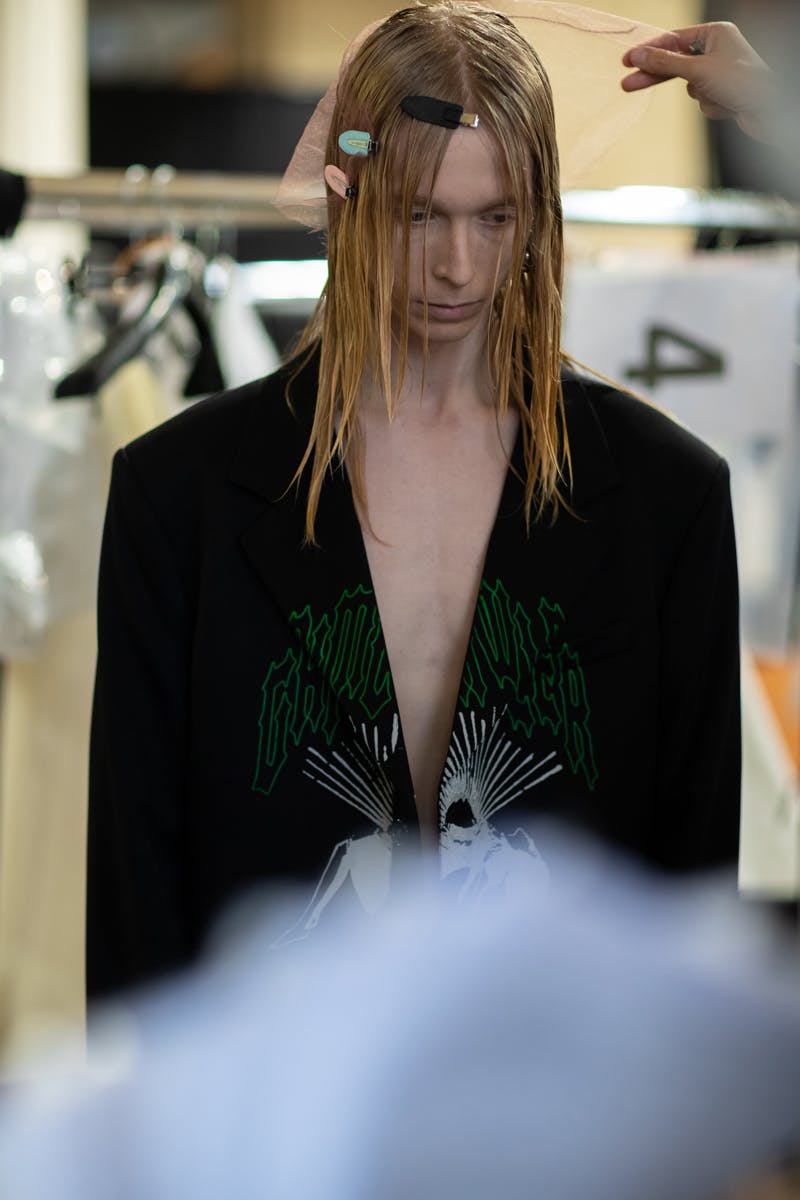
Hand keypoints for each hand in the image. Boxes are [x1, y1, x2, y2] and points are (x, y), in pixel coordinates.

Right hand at [621, 22, 775, 142]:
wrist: (769, 110)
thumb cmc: (743, 82)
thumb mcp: (698, 70)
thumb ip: (665, 63)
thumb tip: (640, 56)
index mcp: (715, 33)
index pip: (673, 40)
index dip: (649, 51)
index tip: (628, 61)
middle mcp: (717, 50)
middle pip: (676, 63)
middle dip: (657, 76)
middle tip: (629, 84)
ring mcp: (719, 73)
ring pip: (690, 87)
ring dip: (701, 95)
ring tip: (719, 94)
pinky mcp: (722, 93)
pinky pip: (702, 101)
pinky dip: (711, 106)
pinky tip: (727, 104)